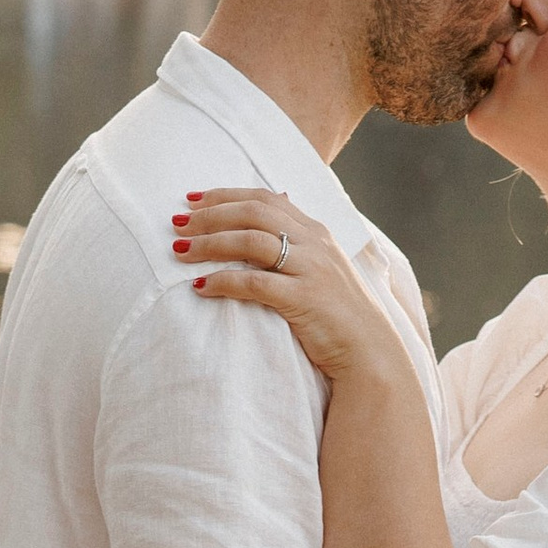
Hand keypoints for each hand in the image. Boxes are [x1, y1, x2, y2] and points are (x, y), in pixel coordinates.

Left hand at [173, 187, 404, 387]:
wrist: (370, 352)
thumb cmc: (340, 314)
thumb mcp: (323, 267)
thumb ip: (299, 240)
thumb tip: (278, 204)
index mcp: (316, 231)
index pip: (265, 198)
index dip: (225, 195)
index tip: (192, 199)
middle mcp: (313, 243)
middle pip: (253, 213)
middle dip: (210, 215)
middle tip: (177, 223)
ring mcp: (310, 269)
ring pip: (250, 241)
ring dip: (209, 243)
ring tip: (180, 252)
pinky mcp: (303, 299)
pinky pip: (254, 283)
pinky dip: (223, 281)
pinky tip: (200, 286)